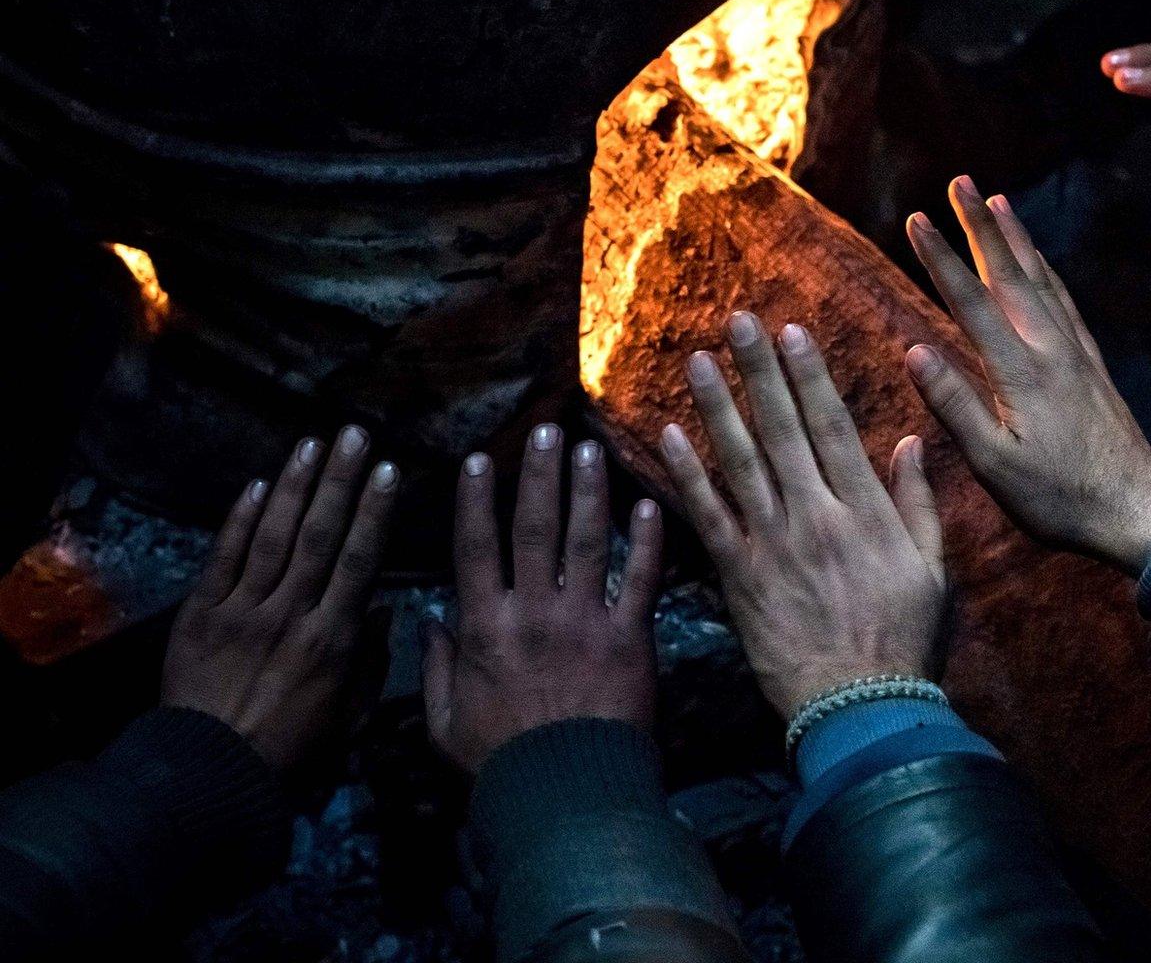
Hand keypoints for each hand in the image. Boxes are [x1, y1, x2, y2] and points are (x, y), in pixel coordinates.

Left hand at [163, 427, 397, 769]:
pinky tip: (257, 486)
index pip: (359, 561)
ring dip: (294, 486)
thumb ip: (370, 660)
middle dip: (339, 481)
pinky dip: (240, 521)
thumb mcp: (349, 715)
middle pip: (319, 536)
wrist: (211, 770)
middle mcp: (290, 614)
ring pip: (274, 537)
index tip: (388, 471)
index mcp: (332, 639)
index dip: (374, 512)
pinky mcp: (202, 614)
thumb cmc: (292, 749)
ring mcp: (242, 610)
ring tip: (311, 443)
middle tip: (354, 434)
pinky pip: (223, 558)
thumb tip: (383, 608)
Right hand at [424, 425, 663, 773]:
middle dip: (538, 475)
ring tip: (590, 448)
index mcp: (485, 628)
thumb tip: (428, 622)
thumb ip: (438, 667)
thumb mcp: (445, 721)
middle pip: (533, 529)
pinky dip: (647, 541)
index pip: (475, 549)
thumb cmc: (500, 763)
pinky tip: (649, 503)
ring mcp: (585, 622)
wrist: (566, 795)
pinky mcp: (631, 639)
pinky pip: (641, 580)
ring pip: (587, 541)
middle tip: (546, 430)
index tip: (480, 459)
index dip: (476, 501)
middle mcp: (533, 613)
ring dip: (588, 491)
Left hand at [657, 313, 946, 719]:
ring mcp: (773, 545)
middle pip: (782, 429)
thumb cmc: (904, 641)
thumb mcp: (933, 569)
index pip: (832, 427)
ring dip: (718, 406)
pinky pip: (708, 516)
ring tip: (698, 361)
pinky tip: (669, 436)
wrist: (859, 705)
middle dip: (759, 371)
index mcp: (866, 511)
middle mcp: (816, 516)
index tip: (792, 334)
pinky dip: (687, 475)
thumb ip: (919, 504)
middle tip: (737, 321)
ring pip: (740, 461)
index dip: (809, 376)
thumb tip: (911, 443)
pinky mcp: (739, 577)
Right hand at [905, 177, 1150, 574]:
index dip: (941, 257)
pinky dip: (1048, 271)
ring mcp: (1077, 354)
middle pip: (1009, 274)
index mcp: (1021, 372)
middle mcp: (1051, 350)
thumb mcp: (995, 464)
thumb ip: (955, 405)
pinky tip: (1041, 264)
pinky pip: (1066, 302)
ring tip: (997, 202)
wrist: (1139, 510)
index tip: (917, 218)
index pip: (971, 301)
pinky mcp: (1094, 366)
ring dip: (1016, 239)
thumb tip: (914, 350)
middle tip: (959, 181)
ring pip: (1042, 280)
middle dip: (980, 225)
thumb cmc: (1059, 498)